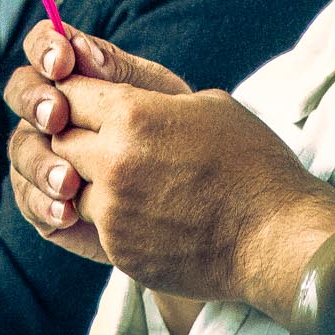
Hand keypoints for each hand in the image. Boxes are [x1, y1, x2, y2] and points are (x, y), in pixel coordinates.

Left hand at [1, 26, 334, 308]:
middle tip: (95, 137)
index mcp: (133, 116)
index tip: (84, 99)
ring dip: (85, 179)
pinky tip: (136, 211)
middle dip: (71, 135)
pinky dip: (104, 216)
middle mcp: (114, 164)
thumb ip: (147, 93)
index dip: (73, 94)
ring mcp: (113, 212)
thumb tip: (109, 83)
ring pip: (67, 186)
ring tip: (122, 177)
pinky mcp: (118, 251)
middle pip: (57, 140)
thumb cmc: (251, 163)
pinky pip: (89, 226)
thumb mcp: (206, 104)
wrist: (276, 237)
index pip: (68, 92)